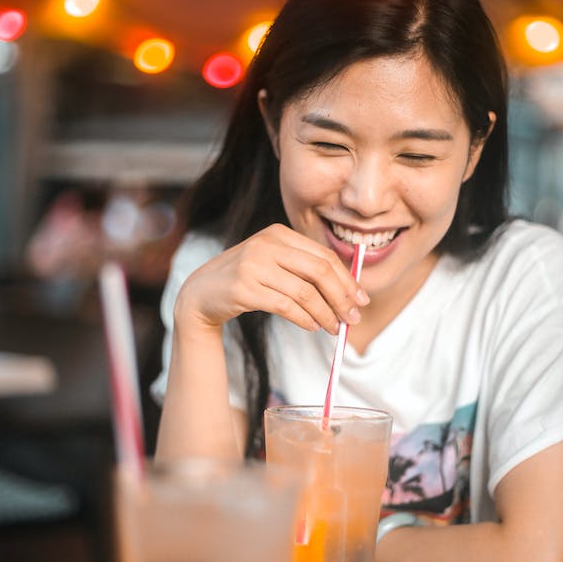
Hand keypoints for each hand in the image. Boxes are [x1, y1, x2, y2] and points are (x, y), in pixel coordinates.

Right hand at [174, 224, 368, 335]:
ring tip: (334, 328)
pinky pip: (286, 306)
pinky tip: (313, 327)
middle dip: (341, 297)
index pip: (323, 256)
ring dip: (325, 313)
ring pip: (304, 292)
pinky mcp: (244, 288)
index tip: (361, 300)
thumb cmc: (246, 280)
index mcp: (278, 234)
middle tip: (353, 318)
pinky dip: (305, 319)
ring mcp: (253, 265)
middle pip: (319, 271)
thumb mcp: (274, 264)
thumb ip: (304, 270)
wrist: (201, 293)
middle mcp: (266, 245)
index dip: (347, 280)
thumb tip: (349, 293)